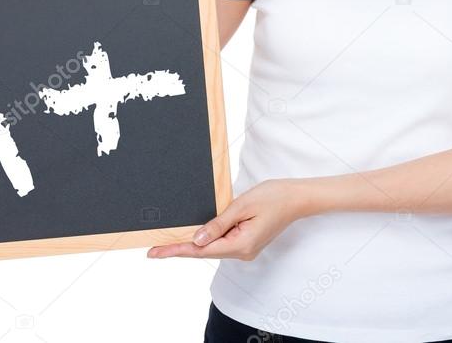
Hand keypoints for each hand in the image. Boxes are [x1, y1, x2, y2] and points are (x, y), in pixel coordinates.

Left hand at [146, 178, 306, 260]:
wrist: (296, 198)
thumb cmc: (272, 197)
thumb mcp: (241, 206)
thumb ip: (218, 224)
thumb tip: (197, 239)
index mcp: (240, 245)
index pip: (201, 250)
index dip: (176, 250)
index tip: (156, 253)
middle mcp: (242, 252)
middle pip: (204, 252)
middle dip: (180, 249)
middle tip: (155, 249)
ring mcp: (245, 248)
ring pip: (213, 247)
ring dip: (192, 244)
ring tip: (169, 242)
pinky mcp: (247, 242)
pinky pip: (222, 242)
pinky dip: (206, 239)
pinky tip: (195, 236)